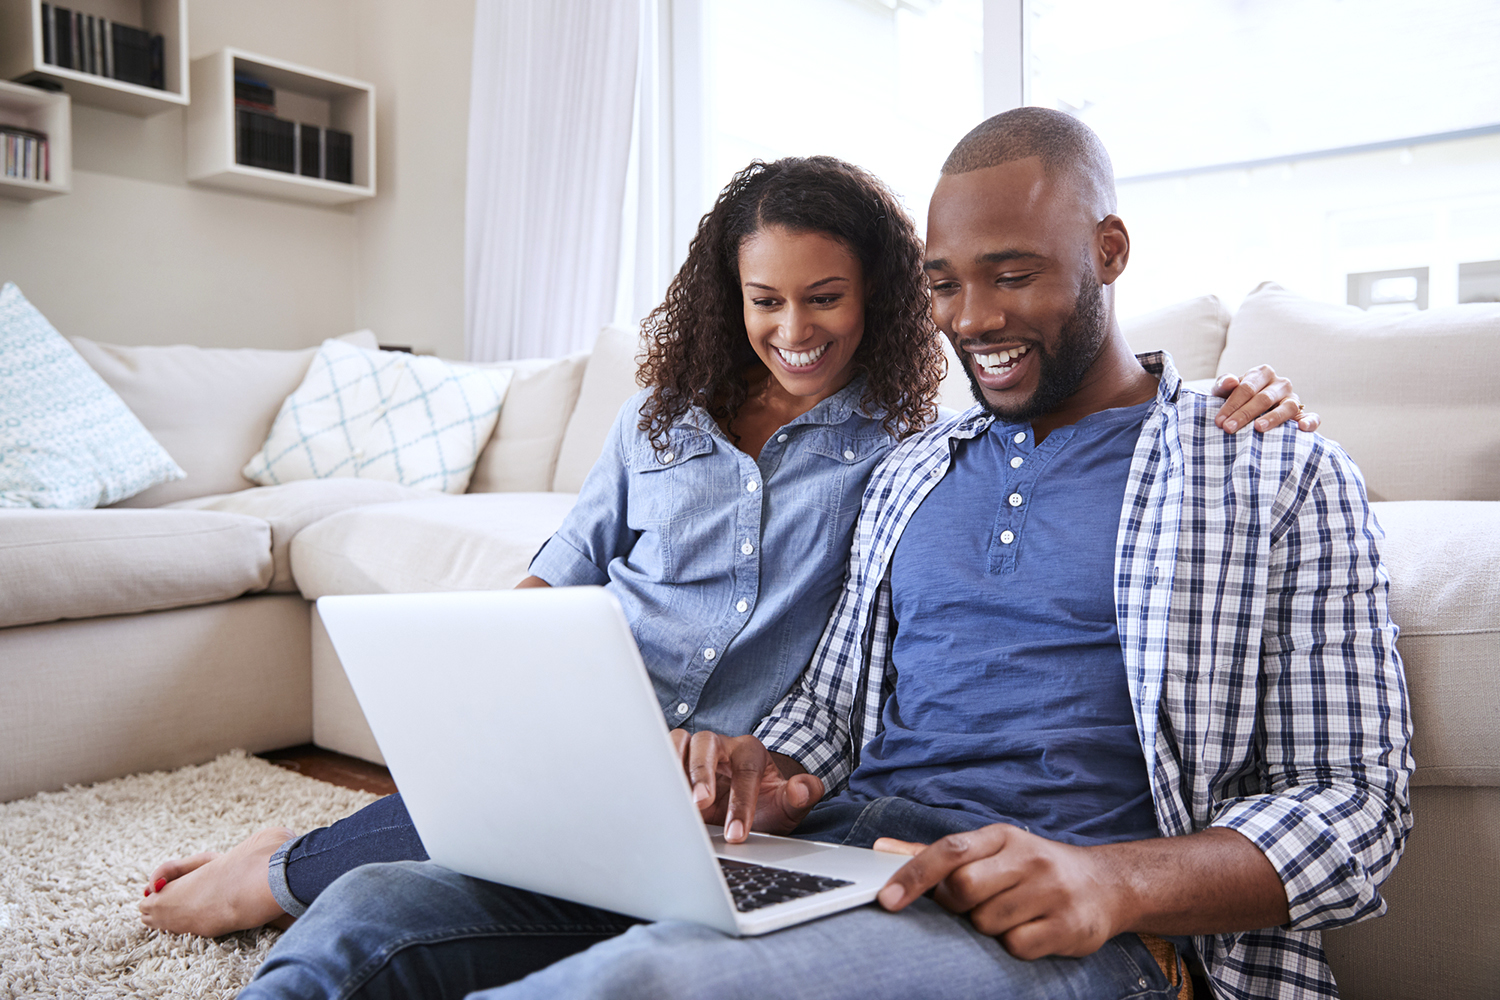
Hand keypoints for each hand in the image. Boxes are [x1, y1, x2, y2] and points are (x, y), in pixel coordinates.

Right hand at [670, 730, 823, 842]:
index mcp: (750, 751)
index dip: (741, 803)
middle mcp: (721, 745)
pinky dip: (657, 770)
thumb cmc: (766, 804)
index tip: (737, 833)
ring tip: (673, 796)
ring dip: (673, 766)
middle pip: (706, 744)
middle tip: (700, 805)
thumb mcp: (787, 805)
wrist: (748, 806)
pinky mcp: (674, 762)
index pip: (746, 771)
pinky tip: (656, 794)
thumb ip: (802, 795)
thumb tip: (803, 787)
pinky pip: (660, 754)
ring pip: (679, 742)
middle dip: (702, 774)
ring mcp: (694, 751)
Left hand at [873, 825, 1122, 960]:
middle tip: (972, 906)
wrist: (1106, 884)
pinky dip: (1013, 946)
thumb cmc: (1033, 868)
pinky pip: (1017, 946)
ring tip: (1009, 915)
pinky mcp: (1069, 925)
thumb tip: (881, 848)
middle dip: (957, 906)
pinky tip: (1029, 931)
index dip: (914, 874)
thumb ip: (936, 854)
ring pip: (988, 922)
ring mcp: (1051, 891)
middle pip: (964, 888)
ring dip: (987, 928)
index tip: (887, 899)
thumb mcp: (990, 850)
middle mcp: (1028, 858)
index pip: (949, 849)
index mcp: (1002, 836)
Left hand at [1211, 365, 1319, 433]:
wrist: (1248, 407)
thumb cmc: (1235, 398)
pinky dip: (1310, 421)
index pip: (1247, 388)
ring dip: (1273, 418)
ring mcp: (1293, 398)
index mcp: (1262, 373)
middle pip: (1264, 398)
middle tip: (1229, 428)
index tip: (1219, 421)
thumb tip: (1230, 381)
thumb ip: (1224, 385)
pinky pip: (1312, 416)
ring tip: (1258, 428)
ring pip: (1288, 406)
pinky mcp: (1303, 413)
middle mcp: (1280, 383)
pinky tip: (1302, 428)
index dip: (1232, 405)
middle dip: (1245, 414)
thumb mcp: (1225, 390)